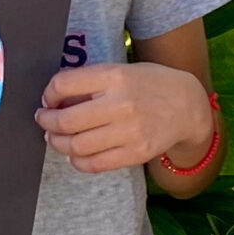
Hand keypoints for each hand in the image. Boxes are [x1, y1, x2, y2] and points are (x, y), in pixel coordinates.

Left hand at [35, 62, 211, 173]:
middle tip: (44, 120)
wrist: (189, 105)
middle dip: (47, 122)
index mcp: (114, 76)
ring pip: (77, 146)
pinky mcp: (136, 153)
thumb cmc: (150, 84)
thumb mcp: (122, 70)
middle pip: (66, 120)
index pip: (63, 84)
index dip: (49, 94)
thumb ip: (91, 81)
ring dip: (58, 143)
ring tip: (55, 138)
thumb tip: (55, 98)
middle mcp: (121, 104)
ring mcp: (130, 132)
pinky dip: (77, 161)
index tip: (48, 99)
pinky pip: (95, 164)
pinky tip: (75, 154)